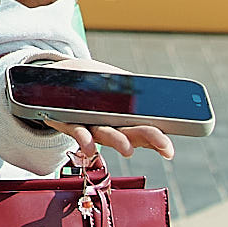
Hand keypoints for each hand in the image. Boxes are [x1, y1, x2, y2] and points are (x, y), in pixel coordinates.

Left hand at [31, 57, 176, 160]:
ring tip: (128, 149)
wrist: (58, 77)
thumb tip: (149, 89)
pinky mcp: (69, 123)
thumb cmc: (92, 81)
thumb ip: (130, 86)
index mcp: (127, 116)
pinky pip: (78, 132)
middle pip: (131, 134)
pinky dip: (84, 139)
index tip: (169, 148)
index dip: (159, 140)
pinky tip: (89, 145)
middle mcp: (112, 125)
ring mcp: (92, 126)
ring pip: (106, 135)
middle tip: (162, 145)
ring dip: (118, 142)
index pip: (147, 129)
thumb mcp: (115, 80)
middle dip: (148, 139)